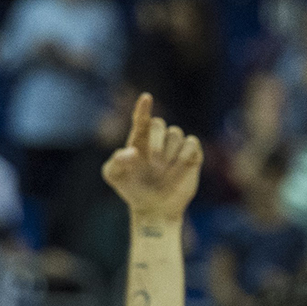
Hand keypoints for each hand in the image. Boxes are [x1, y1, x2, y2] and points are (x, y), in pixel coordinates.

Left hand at [102, 93, 204, 222]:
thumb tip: (131, 152)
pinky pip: (192, 143)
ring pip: (176, 134)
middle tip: (154, 163)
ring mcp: (175, 147)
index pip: (141, 118)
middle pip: (160, 124)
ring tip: (164, 171)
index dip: (143, 108)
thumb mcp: (114, 176)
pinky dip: (184, 155)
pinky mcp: (192, 155)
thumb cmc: (131, 189)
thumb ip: (116, 162)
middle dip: (156, 141)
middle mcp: (158, 139)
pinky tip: (179, 169)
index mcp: (138, 139)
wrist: (154, 208)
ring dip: (169, 154)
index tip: (146, 98)